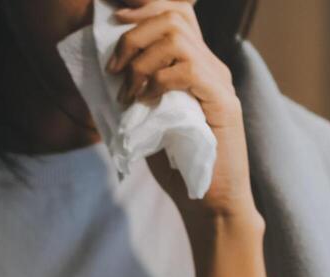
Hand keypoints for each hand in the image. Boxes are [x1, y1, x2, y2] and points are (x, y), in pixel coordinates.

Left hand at [106, 0, 257, 228]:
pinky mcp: (222, 104)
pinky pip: (187, 71)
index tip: (115, 20)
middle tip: (113, 69)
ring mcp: (219, 83)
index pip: (178, 14)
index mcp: (198, 66)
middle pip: (174, 17)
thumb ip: (138, 91)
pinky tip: (145, 103)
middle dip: (133, 36)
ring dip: (141, 63)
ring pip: (177, 40)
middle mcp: (213, 67)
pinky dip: (157, 82)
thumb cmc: (179, 166)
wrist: (210, 203)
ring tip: (128, 94)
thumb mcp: (149, 119)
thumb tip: (107, 71)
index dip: (145, 8)